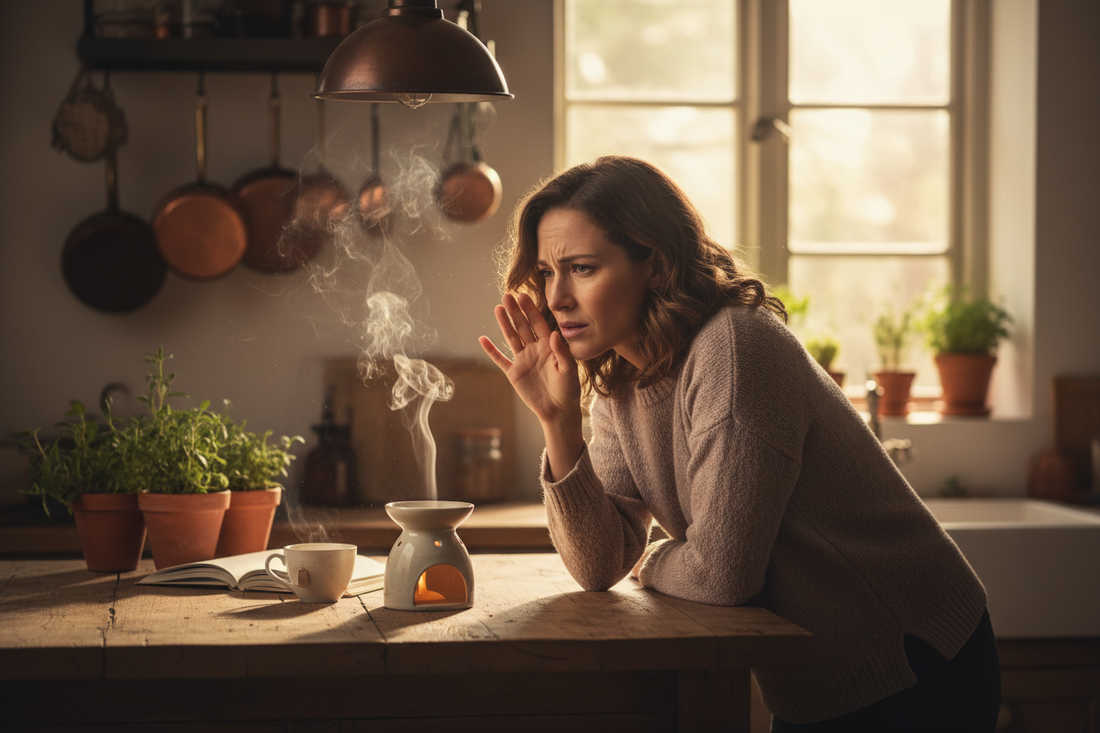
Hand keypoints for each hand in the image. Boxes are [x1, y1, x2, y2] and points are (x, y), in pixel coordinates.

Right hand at [479, 293, 580, 424]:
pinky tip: (483, 339)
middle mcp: (534, 349)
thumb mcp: (569, 370)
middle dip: (515, 311)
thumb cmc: (568, 390)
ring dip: (504, 324)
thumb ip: (561, 352)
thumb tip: (554, 334)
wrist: (558, 410)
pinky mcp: (514, 373)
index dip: (530, 310)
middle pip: (522, 326)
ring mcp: (523, 360)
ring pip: (511, 338)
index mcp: (549, 346)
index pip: (538, 323)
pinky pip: (500, 360)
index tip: (522, 296)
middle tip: (507, 296)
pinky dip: (491, 350)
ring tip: (498, 308)